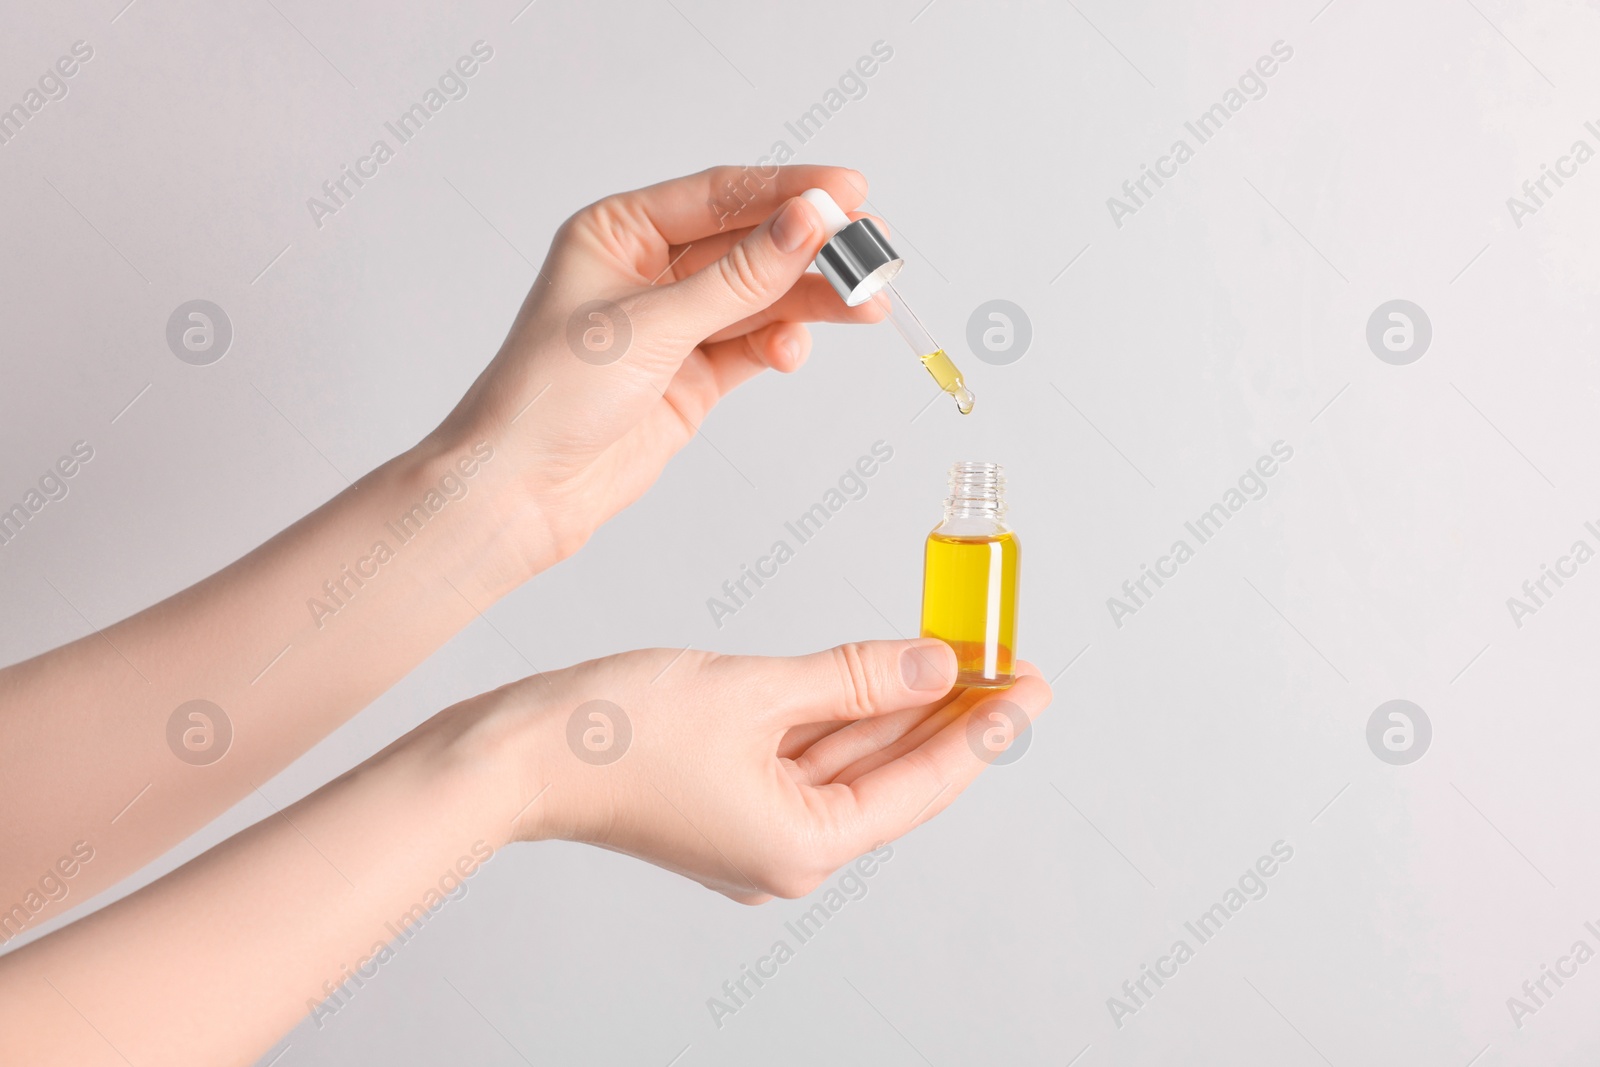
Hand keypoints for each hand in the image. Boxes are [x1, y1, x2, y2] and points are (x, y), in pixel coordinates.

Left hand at [433, 165, 883, 572]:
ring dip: (810, 300)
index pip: (719, 195)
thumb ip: (740, 276)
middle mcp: (647, 270)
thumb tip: (807, 222)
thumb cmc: (552, 394)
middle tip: (871, 249)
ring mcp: (673, 324)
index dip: (787, 191)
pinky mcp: (692, 374)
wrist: (525, 489)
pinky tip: (792, 351)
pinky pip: (753, 345)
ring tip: (866, 302)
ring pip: (760, 296)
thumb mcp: (653, 323)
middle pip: (749, 243)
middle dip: (810, 248)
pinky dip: (780, 345)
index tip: (848, 192)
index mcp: (618, 230)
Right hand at [488, 639, 1052, 901]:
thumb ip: (854, 678)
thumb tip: (937, 667)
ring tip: (958, 655)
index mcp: (802, 846)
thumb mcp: (755, 692)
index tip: (1029, 685)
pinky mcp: (731, 799)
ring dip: (897, 708)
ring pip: (851, 759)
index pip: (922, 783)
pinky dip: (844, 713)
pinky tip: (882, 673)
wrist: (515, 753)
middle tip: (1004, 660)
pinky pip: (808, 754)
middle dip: (949, 713)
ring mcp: (757, 827)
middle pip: (892, 774)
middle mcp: (787, 852)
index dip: (984, 729)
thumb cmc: (614, 736)